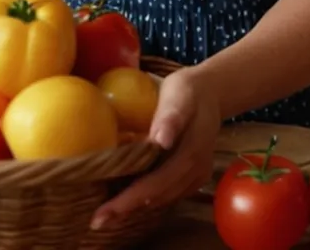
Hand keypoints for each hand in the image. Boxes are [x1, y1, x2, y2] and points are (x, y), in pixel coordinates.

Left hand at [90, 67, 220, 230]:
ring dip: (137, 205)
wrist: (211, 93)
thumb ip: (171, 117)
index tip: (104, 212)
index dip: (130, 200)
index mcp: (190, 152)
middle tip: (98, 220)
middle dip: (127, 208)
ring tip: (109, 212)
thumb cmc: (188, 90)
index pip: (157, 183)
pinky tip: (130, 195)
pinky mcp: (194, 175)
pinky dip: (149, 196)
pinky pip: (170, 192)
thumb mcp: (179, 95)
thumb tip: (161, 140)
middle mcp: (195, 169)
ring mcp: (196, 175)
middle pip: (158, 196)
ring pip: (164, 198)